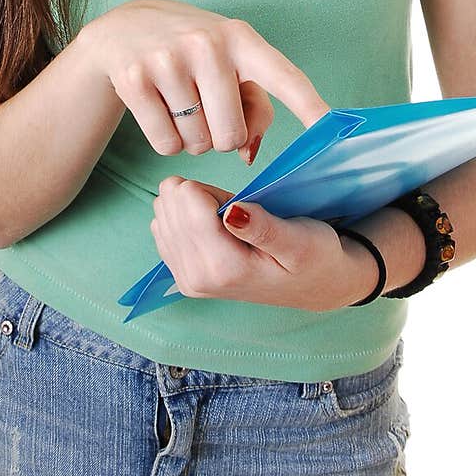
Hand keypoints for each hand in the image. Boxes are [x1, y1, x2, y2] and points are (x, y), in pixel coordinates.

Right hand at [81, 0, 329, 165]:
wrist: (126, 28)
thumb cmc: (196, 53)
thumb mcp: (231, 62)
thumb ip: (255, 108)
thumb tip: (248, 153)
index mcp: (243, 39)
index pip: (285, 78)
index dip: (312, 107)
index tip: (335, 130)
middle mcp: (207, 44)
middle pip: (231, 136)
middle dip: (222, 136)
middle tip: (208, 111)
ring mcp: (168, 59)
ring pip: (197, 143)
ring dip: (193, 139)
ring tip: (182, 105)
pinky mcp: (134, 78)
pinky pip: (166, 145)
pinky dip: (166, 142)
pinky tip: (160, 111)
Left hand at [150, 178, 379, 310]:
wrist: (314, 286)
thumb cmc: (313, 257)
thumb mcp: (299, 240)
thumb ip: (262, 227)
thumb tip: (230, 211)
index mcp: (223, 269)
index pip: (188, 203)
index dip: (210, 189)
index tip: (236, 202)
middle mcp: (197, 279)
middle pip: (170, 207)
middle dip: (199, 196)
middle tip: (234, 211)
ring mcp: (187, 281)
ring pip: (162, 215)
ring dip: (191, 206)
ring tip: (226, 220)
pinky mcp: (183, 277)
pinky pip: (162, 229)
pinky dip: (184, 217)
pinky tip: (212, 227)